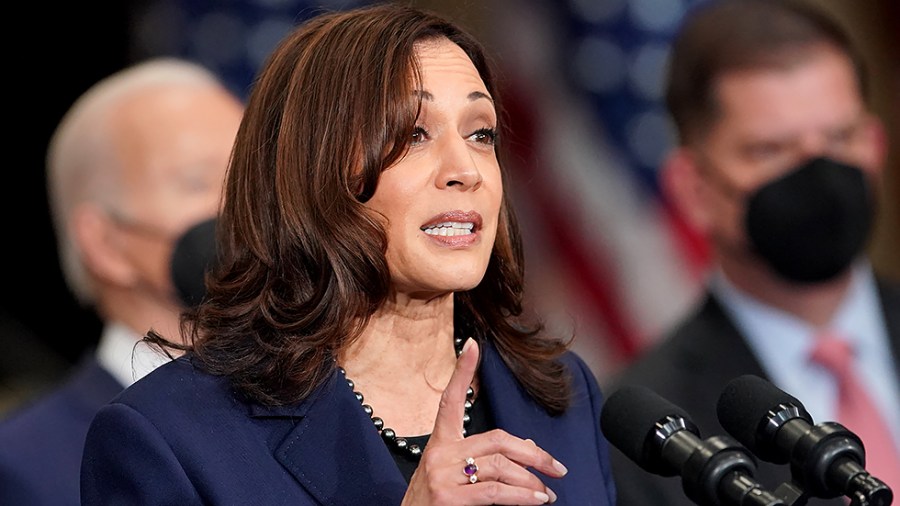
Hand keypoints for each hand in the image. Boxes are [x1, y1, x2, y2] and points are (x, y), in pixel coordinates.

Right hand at [401, 339, 566, 504]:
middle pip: (496, 439)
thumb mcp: (452, 476)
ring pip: (500, 467)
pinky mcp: (448, 497)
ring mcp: (442, 475)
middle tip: (556, 468)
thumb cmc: (433, 504)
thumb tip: (527, 450)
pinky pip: (495, 492)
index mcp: (439, 444)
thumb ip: (483, 459)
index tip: (472, 345)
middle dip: (532, 453)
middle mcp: (439, 454)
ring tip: (547, 493)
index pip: (450, 400)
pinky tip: (537, 500)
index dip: (461, 371)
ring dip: (531, 481)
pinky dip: (522, 496)